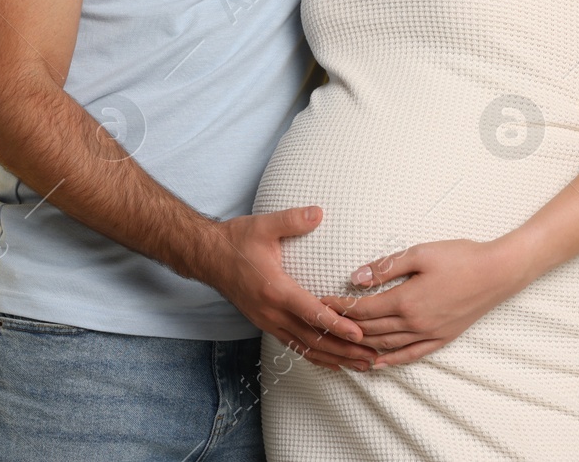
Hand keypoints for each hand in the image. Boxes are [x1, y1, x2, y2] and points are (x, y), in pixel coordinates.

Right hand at [203, 206, 380, 371]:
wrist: (207, 256)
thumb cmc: (236, 240)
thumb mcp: (263, 225)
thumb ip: (292, 220)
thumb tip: (319, 213)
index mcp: (275, 290)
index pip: (311, 312)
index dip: (336, 324)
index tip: (359, 334)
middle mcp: (271, 312)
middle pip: (313, 338)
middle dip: (343, 349)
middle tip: (371, 356)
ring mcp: (268, 321)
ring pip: (305, 347)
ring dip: (333, 358)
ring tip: (359, 364)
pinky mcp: (265, 323)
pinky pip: (294, 346)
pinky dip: (315, 356)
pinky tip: (331, 362)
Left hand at [319, 237, 526, 368]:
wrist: (498, 272)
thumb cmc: (460, 257)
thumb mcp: (420, 253)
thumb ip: (386, 266)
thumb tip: (356, 277)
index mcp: (406, 300)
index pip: (363, 309)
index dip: (340, 307)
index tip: (321, 303)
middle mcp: (414, 323)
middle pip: (370, 330)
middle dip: (344, 327)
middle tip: (323, 323)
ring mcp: (429, 334)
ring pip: (386, 345)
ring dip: (361, 345)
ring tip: (341, 343)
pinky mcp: (442, 338)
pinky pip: (411, 355)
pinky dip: (391, 361)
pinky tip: (377, 364)